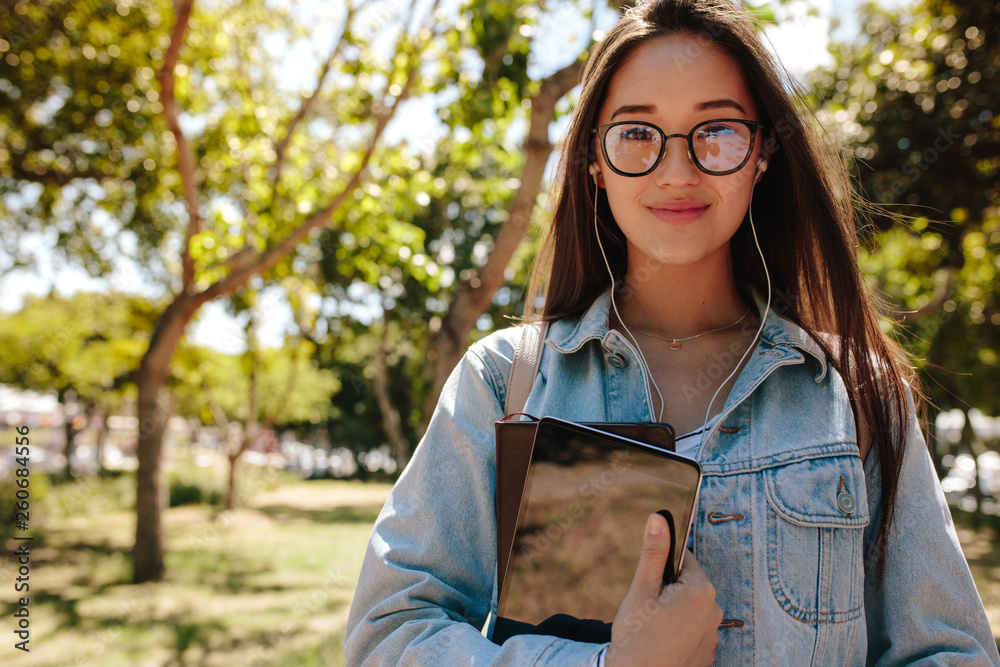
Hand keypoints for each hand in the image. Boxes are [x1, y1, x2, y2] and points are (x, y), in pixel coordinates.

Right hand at [606, 513, 721, 666]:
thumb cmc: (637, 636)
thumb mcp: (641, 589)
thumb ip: (654, 552)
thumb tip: (659, 518)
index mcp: (700, 590)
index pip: (685, 561)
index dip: (663, 571)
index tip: (650, 588)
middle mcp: (714, 611)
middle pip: (689, 586)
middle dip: (669, 592)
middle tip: (648, 610)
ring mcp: (713, 635)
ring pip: (690, 609)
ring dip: (674, 613)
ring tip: (653, 629)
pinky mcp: (708, 653)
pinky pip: (694, 631)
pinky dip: (679, 633)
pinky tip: (662, 643)